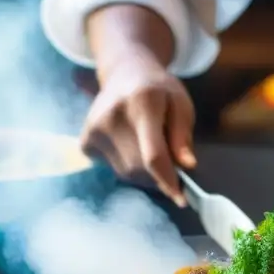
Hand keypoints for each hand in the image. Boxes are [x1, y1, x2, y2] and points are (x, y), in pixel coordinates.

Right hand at [81, 48, 195, 204]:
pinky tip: (129, 144)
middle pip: (139, 169)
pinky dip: (126, 165)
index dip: (167, 181)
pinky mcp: (85, 141)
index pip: (153, 154)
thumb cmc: (159, 91)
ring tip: (146, 145)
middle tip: (169, 161)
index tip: (181, 200)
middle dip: (158, 175)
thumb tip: (187, 166)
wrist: (124, 73)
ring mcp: (94, 130)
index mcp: (142, 103)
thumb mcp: (181, 104)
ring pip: (125, 174)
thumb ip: (183, 135)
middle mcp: (112, 117)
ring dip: (142, 171)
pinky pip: (111, 169)